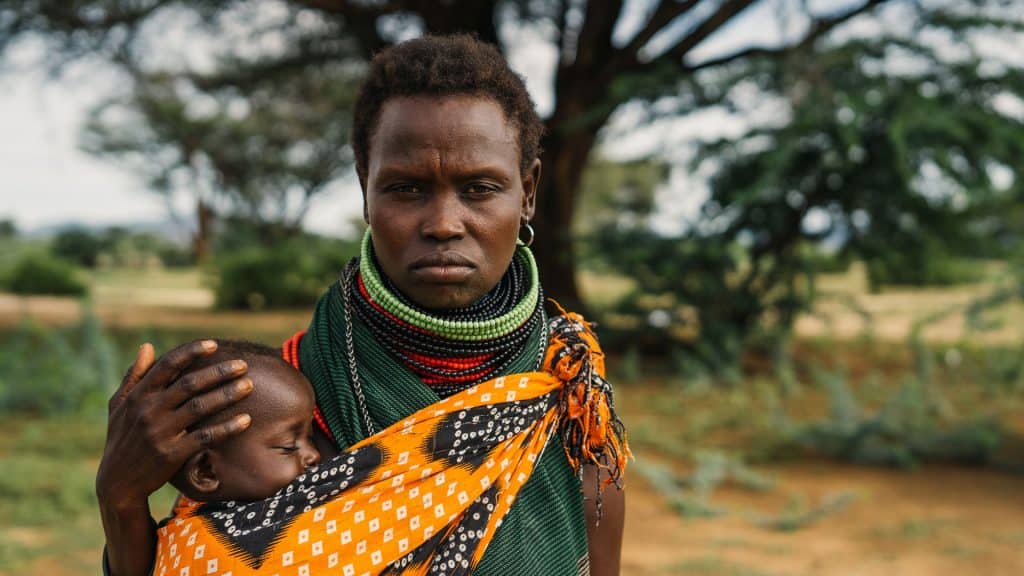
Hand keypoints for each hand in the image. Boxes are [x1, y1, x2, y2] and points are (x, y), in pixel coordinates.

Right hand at [96, 340, 253, 508]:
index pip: (167, 365)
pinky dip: (227, 428)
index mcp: (138, 396)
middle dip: (219, 372)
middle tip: (243, 365)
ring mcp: (160, 433)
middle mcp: (149, 411)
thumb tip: (147, 346)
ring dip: (228, 395)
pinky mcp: (172, 454)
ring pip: (200, 407)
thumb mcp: (119, 406)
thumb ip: (133, 376)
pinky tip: (246, 420)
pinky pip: (205, 437)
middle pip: (190, 384)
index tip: (213, 344)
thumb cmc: (121, 439)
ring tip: (249, 386)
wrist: (117, 484)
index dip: (190, 352)